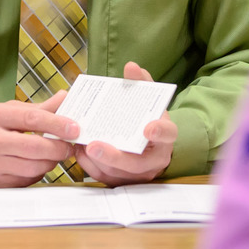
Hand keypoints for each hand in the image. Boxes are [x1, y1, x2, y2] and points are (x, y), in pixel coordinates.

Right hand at [0, 92, 78, 186]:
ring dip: (50, 162)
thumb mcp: (5, 110)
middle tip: (70, 146)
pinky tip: (37, 165)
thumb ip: (36, 108)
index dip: (57, 124)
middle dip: (58, 148)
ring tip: (54, 155)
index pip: (31, 119)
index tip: (76, 128)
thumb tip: (66, 98)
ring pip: (32, 168)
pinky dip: (36, 174)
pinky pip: (24, 181)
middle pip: (34, 147)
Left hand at [75, 61, 176, 183]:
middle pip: (137, 164)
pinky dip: (90, 166)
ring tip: (80, 145)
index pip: (168, 134)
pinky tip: (79, 151)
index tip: (148, 127)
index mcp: (165, 136)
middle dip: (114, 156)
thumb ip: (140, 83)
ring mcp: (139, 174)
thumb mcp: (146, 100)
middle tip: (94, 145)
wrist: (147, 144)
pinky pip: (105, 178)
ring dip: (97, 161)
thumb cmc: (146, 119)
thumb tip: (131, 66)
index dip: (160, 132)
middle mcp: (155, 160)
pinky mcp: (123, 182)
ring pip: (118, 174)